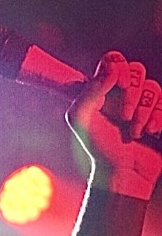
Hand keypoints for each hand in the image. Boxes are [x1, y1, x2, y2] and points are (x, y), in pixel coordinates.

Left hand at [66, 51, 161, 198]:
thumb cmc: (97, 148)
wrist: (123, 175)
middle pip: (137, 69)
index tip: (118, 83)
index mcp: (103, 89)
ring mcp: (144, 104)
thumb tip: (112, 69)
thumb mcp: (81, 119)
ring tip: (135, 132)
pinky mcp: (159, 116)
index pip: (114, 60)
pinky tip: (150, 132)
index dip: (118, 66)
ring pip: (153, 87)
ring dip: (144, 111)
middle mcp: (124, 93)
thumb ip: (90, 90)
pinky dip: (158, 117)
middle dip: (132, 93)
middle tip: (123, 117)